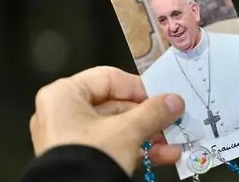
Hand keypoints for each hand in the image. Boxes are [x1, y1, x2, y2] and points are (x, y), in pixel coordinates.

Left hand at [29, 66, 184, 174]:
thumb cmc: (89, 156)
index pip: (109, 78)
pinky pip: (112, 147)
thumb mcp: (128, 130)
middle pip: (117, 105)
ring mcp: (71, 138)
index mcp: (64, 95)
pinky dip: (137, 150)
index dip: (140, 87)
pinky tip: (163, 155)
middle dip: (150, 117)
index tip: (163, 97)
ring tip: (172, 142)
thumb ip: (154, 112)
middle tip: (172, 119)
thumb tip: (175, 101)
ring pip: (118, 129)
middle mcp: (63, 113)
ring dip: (149, 135)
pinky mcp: (81, 159)